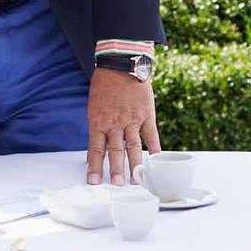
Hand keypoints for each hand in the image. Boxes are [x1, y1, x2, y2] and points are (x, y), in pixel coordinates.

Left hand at [86, 67, 160, 185]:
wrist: (120, 64)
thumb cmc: (104, 86)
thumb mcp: (94, 106)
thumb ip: (99, 127)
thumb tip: (99, 149)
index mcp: (98, 121)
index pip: (95, 148)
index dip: (94, 166)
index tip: (93, 181)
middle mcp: (114, 123)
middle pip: (116, 151)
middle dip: (116, 170)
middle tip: (118, 186)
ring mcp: (132, 120)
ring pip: (134, 147)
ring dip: (135, 165)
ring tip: (137, 181)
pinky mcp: (146, 115)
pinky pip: (151, 136)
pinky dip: (155, 150)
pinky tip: (157, 163)